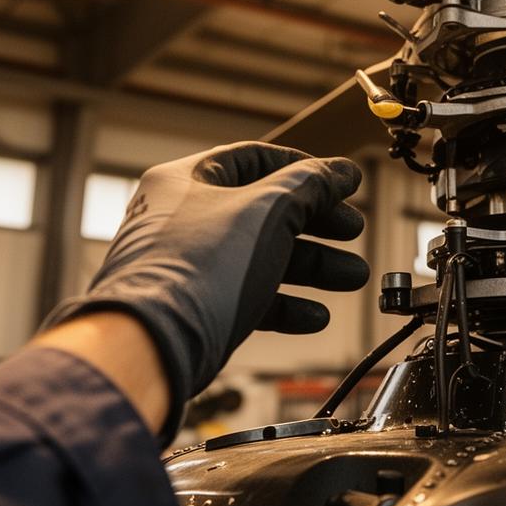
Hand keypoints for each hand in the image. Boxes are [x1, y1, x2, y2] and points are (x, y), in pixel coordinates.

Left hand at [42, 143, 368, 441]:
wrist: (152, 345)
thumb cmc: (199, 268)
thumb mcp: (268, 211)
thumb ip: (310, 186)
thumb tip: (341, 171)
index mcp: (188, 179)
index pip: (256, 160)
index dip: (305, 170)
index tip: (342, 184)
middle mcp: (183, 217)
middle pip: (264, 210)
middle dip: (317, 224)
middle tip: (353, 231)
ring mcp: (188, 264)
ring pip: (260, 256)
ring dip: (311, 267)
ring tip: (352, 277)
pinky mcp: (195, 307)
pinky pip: (246, 295)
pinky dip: (284, 304)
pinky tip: (316, 316)